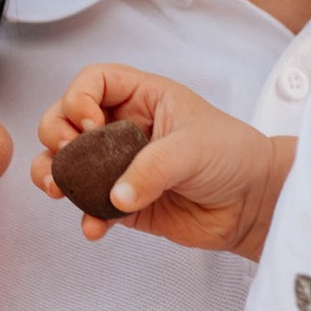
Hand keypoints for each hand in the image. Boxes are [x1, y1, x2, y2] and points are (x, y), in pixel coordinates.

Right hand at [33, 61, 291, 258]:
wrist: (254, 204)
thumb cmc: (234, 156)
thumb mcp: (194, 148)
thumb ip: (152, 168)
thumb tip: (115, 196)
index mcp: (143, 97)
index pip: (94, 82)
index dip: (79, 98)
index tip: (90, 124)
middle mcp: (124, 127)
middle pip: (67, 120)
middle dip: (56, 136)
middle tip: (67, 155)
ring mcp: (120, 166)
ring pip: (70, 164)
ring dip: (56, 176)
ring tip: (58, 190)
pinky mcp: (124, 202)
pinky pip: (91, 206)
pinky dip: (86, 216)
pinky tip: (95, 228)